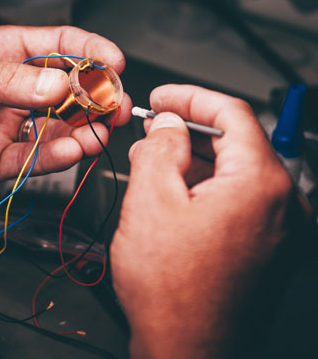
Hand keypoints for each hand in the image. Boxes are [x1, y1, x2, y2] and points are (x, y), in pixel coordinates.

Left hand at [0, 26, 130, 193]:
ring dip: (84, 130)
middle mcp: (8, 90)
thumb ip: (7, 81)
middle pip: (66, 90)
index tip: (114, 61)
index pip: (56, 46)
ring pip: (57, 127)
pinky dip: (57, 157)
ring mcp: (5, 125)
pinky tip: (73, 151)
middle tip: (116, 105)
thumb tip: (59, 84)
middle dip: (95, 96)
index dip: (89, 51)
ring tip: (101, 133)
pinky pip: (34, 159)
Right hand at [111, 85, 312, 358]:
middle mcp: (281, 204)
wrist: (187, 355)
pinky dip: (204, 185)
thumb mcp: (150, 201)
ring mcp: (276, 227)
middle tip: (154, 127)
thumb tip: (169, 125)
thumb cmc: (172, 292)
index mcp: (260, 183)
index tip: (163, 97)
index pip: (232, 114)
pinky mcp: (264, 245)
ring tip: (153, 159)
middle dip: (188, 130)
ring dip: (193, 158)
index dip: (191, 97)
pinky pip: (235, 197)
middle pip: (234, 142)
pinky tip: (172, 189)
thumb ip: (160, 147)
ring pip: (232, 170)